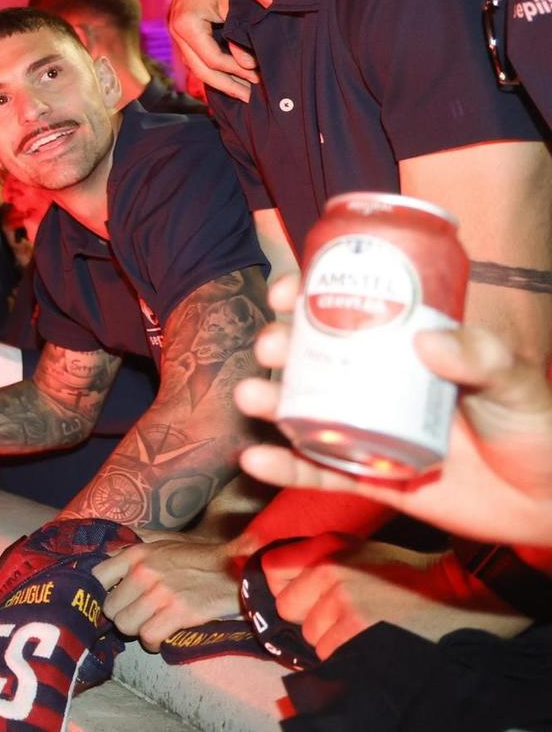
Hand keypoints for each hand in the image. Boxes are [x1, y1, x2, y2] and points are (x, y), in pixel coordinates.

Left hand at [92, 535, 241, 650]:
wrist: (235, 567)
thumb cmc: (197, 557)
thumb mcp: (161, 543)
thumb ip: (132, 550)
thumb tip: (103, 554)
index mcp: (137, 554)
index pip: (97, 577)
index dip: (102, 593)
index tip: (113, 601)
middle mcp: (143, 572)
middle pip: (110, 608)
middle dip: (121, 616)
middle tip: (136, 617)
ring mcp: (160, 593)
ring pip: (125, 626)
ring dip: (136, 631)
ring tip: (149, 627)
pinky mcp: (179, 612)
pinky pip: (148, 637)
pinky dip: (152, 643)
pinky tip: (161, 638)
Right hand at [166, 0, 255, 102]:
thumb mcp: (235, 5)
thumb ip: (241, 38)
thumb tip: (246, 66)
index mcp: (186, 23)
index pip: (211, 59)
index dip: (237, 72)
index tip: (259, 76)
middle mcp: (175, 29)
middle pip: (199, 69)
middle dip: (226, 85)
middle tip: (250, 97)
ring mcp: (175, 28)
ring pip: (195, 65)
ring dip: (219, 79)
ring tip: (242, 91)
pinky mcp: (182, 26)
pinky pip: (195, 55)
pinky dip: (212, 66)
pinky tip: (229, 74)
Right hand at [236, 276, 551, 546]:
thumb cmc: (538, 428)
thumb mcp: (514, 381)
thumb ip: (481, 357)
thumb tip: (426, 341)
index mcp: (409, 349)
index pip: (352, 311)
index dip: (309, 296)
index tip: (283, 293)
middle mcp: (382, 385)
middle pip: (316, 359)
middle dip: (281, 348)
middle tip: (270, 349)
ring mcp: (373, 431)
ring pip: (307, 413)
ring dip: (270, 404)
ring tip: (251, 399)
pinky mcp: (372, 479)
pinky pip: (320, 474)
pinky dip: (285, 469)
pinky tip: (255, 461)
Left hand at [260, 536, 529, 656]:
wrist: (456, 594)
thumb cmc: (403, 575)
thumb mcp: (354, 551)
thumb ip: (309, 559)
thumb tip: (260, 572)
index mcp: (327, 547)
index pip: (272, 569)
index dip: (280, 585)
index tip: (293, 593)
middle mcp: (330, 570)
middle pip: (287, 607)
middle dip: (309, 615)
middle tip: (342, 611)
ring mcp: (344, 602)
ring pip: (310, 634)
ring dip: (331, 636)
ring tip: (363, 624)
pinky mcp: (358, 631)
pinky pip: (330, 653)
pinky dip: (346, 652)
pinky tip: (369, 639)